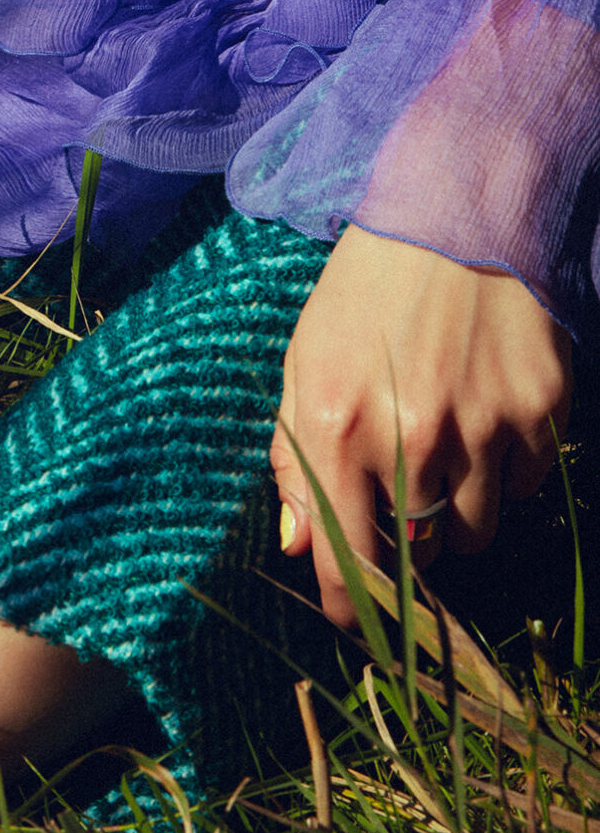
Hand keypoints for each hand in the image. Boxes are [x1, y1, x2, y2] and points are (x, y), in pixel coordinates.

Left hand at [269, 225, 572, 628]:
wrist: (454, 212)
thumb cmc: (365, 292)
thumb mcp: (304, 361)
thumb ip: (294, 457)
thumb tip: (299, 548)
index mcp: (335, 424)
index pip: (346, 561)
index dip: (351, 605)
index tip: (356, 619)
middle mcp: (409, 437)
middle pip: (416, 556)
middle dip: (405, 545)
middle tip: (401, 499)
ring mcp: (482, 428)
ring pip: (474, 533)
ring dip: (457, 513)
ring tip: (443, 449)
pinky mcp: (539, 412)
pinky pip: (524, 488)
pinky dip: (505, 473)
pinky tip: (485, 417)